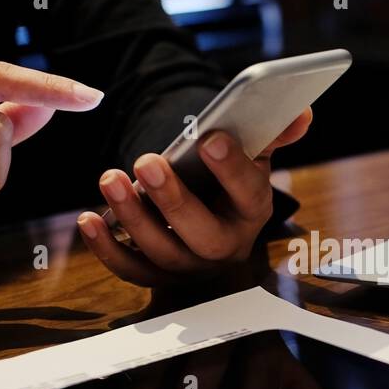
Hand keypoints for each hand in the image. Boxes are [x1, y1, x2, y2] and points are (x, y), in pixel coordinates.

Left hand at [75, 108, 311, 284]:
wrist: (206, 217)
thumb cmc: (226, 181)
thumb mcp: (251, 156)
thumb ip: (271, 132)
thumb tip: (300, 112)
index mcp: (253, 212)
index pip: (250, 194)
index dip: (233, 169)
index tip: (211, 138)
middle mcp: (225, 247)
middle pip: (203, 236)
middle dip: (174, 201)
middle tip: (147, 162)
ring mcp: (189, 266)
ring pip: (161, 253)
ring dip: (133, 218)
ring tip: (111, 179)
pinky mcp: (156, 276)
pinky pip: (130, 270)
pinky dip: (106, 248)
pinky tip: (88, 218)